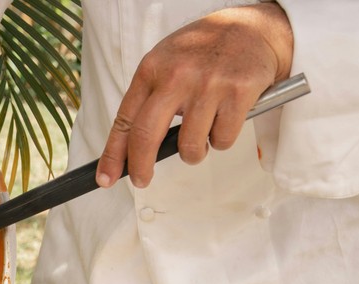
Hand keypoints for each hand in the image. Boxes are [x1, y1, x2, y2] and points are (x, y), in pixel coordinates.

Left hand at [96, 2, 292, 188]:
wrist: (252, 29)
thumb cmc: (203, 52)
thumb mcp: (165, 63)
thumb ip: (147, 99)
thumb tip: (128, 149)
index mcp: (152, 69)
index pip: (125, 120)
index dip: (113, 155)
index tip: (106, 178)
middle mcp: (176, 76)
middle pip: (146, 137)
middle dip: (141, 167)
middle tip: (142, 180)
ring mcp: (208, 85)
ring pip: (189, 146)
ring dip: (193, 152)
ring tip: (200, 134)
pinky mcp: (238, 93)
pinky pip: (221, 140)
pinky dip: (221, 139)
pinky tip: (224, 118)